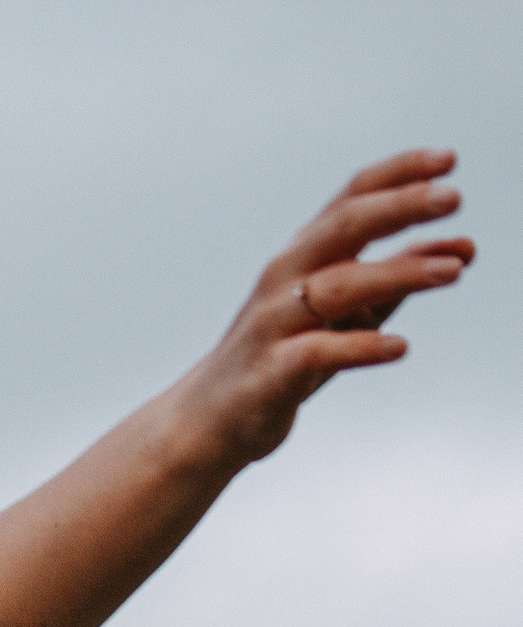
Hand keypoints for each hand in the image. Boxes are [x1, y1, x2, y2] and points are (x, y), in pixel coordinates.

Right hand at [170, 147, 471, 468]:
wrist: (210, 419)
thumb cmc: (283, 357)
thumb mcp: (348, 311)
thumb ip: (399, 277)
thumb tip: (464, 248)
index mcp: (303, 257)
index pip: (350, 199)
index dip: (397, 174)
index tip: (447, 159)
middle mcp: (284, 279)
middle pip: (342, 228)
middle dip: (399, 207)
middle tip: (453, 197)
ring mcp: (273, 324)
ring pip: (336, 287)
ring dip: (397, 273)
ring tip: (452, 271)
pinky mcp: (270, 373)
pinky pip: (317, 353)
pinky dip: (360, 347)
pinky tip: (399, 347)